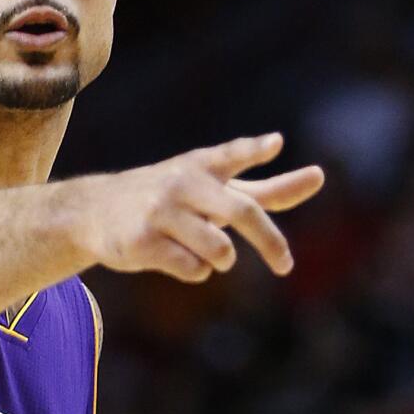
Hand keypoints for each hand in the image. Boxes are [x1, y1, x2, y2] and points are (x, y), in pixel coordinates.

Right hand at [71, 133, 323, 282]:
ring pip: (219, 250)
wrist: (94, 211)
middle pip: (240, 212)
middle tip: (286, 266)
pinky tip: (175, 257)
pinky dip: (195, 270)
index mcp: (201, 166)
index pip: (231, 154)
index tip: (274, 144)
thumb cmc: (167, 198)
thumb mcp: (211, 185)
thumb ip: (263, 185)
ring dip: (220, 259)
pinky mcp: (142, 241)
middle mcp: (182, 183)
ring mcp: (160, 211)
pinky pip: (193, 269)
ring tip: (201, 250)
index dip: (253, 150)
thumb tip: (318, 175)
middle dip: (271, 243)